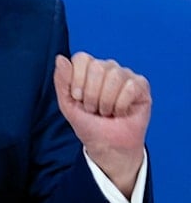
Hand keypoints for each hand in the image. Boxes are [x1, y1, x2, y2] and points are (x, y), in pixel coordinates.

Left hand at [53, 52, 150, 196]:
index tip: (77, 98)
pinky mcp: (141, 85)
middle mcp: (108, 68)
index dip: (77, 79)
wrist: (107, 145)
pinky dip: (121, 105)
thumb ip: (61, 81)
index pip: (82, 58)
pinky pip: (130, 87)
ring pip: (115, 76)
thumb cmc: (88, 123)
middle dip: (91, 94)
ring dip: (106, 101)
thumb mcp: (67, 104)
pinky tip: (120, 112)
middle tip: (93, 108)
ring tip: (106, 111)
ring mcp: (125, 75)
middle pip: (97, 67)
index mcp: (88, 68)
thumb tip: (60, 58)